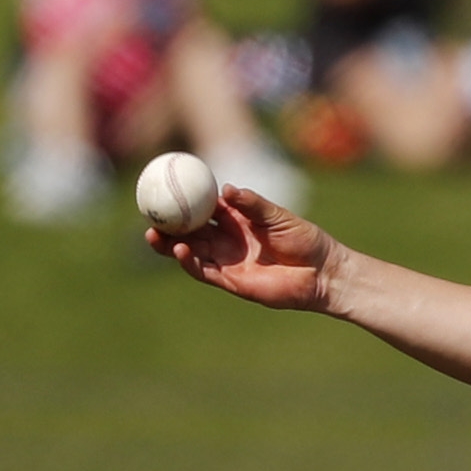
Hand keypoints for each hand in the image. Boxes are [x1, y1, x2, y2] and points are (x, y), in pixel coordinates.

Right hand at [148, 188, 340, 312]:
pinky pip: (204, 271)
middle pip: (189, 231)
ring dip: (170, 245)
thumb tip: (226, 188)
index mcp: (237, 221)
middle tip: (148, 215)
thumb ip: (252, 204)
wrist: (323, 272)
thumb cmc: (305, 239)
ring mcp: (228, 261)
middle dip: (167, 224)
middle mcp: (228, 241)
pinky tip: (178, 249)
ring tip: (153, 235)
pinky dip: (189, 262)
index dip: (184, 200)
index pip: (204, 209)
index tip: (164, 187)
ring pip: (191, 252)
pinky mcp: (233, 282)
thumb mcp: (277, 216)